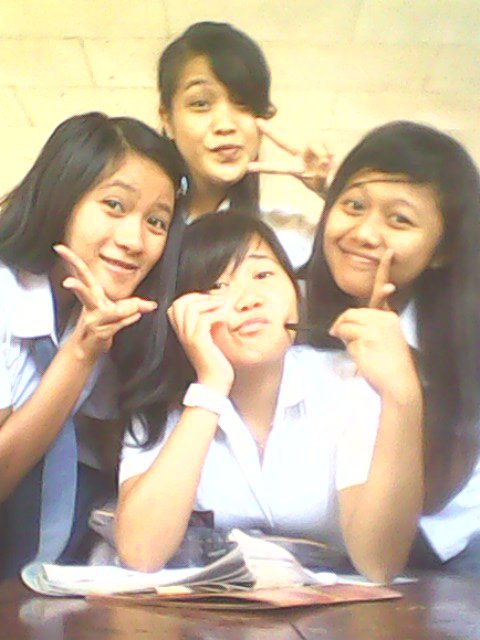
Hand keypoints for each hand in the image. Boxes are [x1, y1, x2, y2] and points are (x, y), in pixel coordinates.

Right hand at [54, 244, 156, 361]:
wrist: (87, 348)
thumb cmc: (100, 325)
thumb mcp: (116, 311)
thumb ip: (134, 305)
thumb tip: (152, 305)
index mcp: (92, 294)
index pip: (81, 273)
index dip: (71, 259)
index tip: (59, 248)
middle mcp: (91, 306)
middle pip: (83, 292)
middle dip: (76, 287)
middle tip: (68, 282)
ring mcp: (93, 320)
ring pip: (112, 311)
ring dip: (127, 310)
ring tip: (138, 309)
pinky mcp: (99, 332)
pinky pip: (119, 323)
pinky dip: (130, 320)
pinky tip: (135, 316)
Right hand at [167, 292, 233, 395]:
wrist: (214, 383)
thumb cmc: (214, 362)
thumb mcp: (208, 339)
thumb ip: (207, 324)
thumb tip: (216, 306)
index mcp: (182, 332)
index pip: (176, 305)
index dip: (192, 297)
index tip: (210, 300)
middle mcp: (182, 333)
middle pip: (180, 303)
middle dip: (199, 296)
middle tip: (217, 300)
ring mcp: (189, 337)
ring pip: (191, 308)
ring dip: (210, 303)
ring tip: (223, 306)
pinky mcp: (199, 342)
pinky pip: (205, 319)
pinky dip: (217, 314)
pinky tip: (226, 319)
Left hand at [248, 119, 333, 196]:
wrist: (338, 182)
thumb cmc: (326, 187)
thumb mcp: (321, 185)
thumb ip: (321, 175)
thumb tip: (325, 161)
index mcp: (295, 169)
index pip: (277, 168)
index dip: (263, 167)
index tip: (246, 167)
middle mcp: (300, 157)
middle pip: (283, 142)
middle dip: (271, 132)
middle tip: (257, 121)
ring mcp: (311, 150)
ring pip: (313, 143)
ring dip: (320, 153)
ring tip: (327, 163)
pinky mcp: (323, 145)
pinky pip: (327, 144)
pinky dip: (331, 152)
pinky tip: (334, 159)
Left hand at [329, 250, 418, 398]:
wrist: (398, 383)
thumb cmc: (386, 366)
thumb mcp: (375, 342)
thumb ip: (362, 328)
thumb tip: (339, 326)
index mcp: (388, 317)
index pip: (382, 290)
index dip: (384, 270)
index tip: (387, 251)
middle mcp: (384, 317)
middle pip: (351, 312)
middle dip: (343, 327)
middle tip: (348, 342)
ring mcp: (377, 325)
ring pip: (345, 322)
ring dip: (344, 337)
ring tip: (361, 351)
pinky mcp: (368, 334)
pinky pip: (345, 334)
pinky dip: (346, 344)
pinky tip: (362, 354)